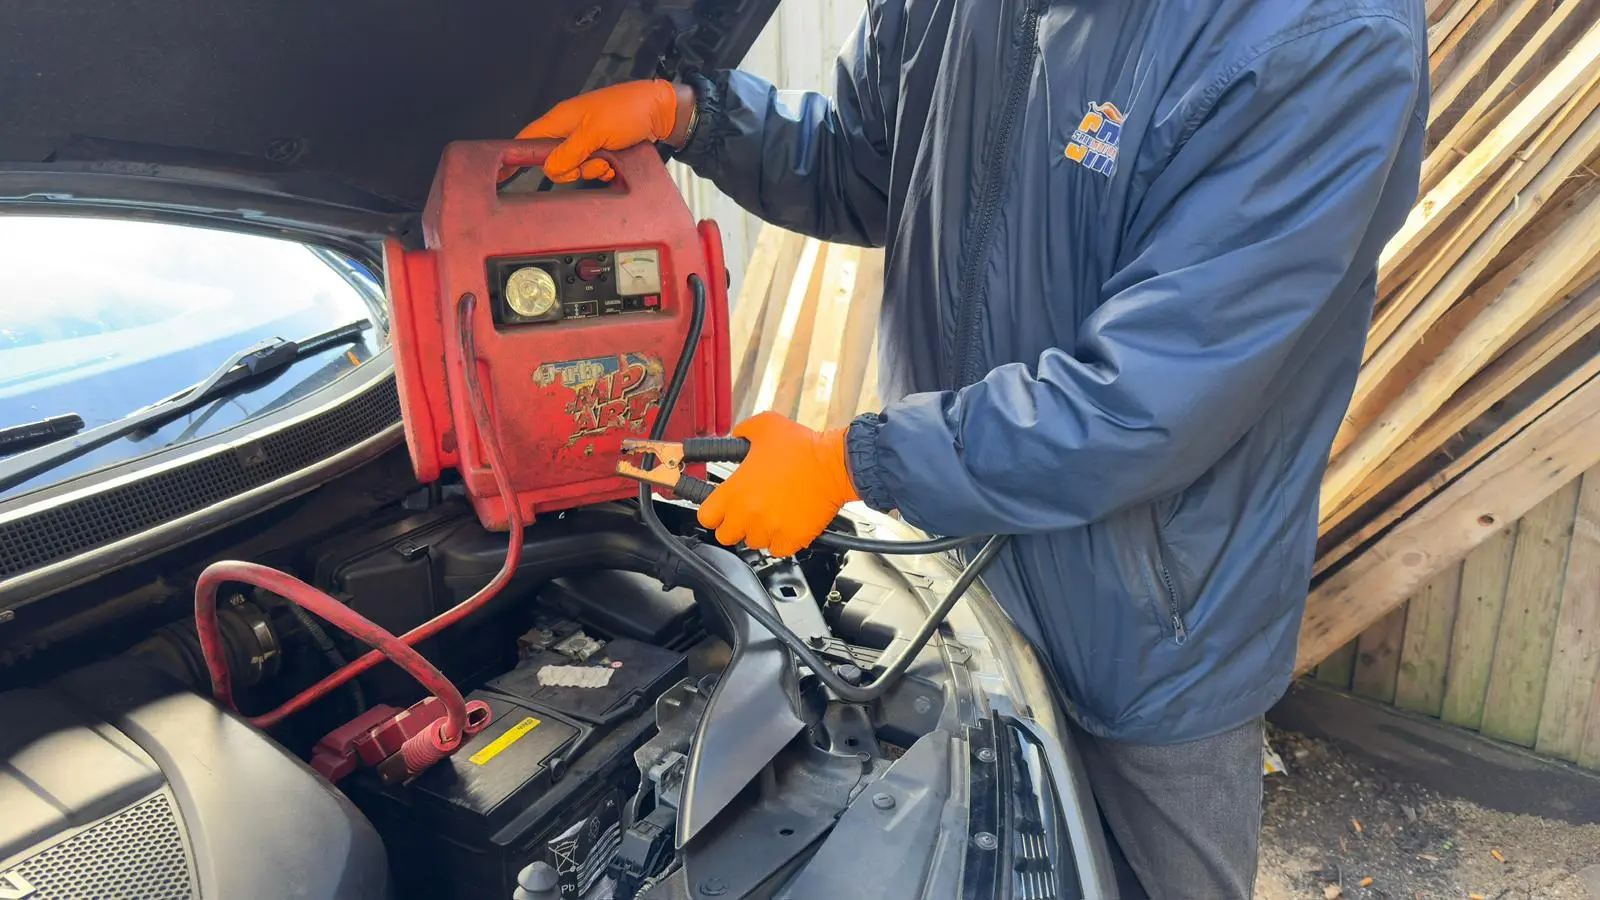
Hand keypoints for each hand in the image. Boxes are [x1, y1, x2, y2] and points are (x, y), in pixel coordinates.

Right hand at [514, 79, 693, 182]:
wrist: (660, 111)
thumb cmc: (626, 112)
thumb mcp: (595, 133)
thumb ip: (569, 153)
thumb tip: (549, 168)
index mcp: (560, 120)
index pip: (526, 139)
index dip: (513, 157)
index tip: (501, 175)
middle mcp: (568, 130)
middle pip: (552, 161)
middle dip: (571, 170)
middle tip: (592, 164)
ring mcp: (584, 140)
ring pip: (574, 168)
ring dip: (590, 171)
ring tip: (608, 162)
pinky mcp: (599, 148)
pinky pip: (591, 168)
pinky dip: (602, 171)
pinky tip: (614, 166)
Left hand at [697, 413, 857, 557]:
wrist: (835, 465)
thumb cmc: (802, 447)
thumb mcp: (764, 425)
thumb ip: (741, 432)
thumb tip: (736, 436)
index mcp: (735, 492)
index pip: (706, 517)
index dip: (713, 511)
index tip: (721, 507)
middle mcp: (748, 515)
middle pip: (725, 535)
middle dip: (734, 524)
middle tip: (748, 510)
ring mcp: (769, 530)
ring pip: (752, 542)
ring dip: (759, 531)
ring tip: (772, 512)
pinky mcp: (791, 540)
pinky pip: (777, 550)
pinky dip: (780, 540)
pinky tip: (786, 523)